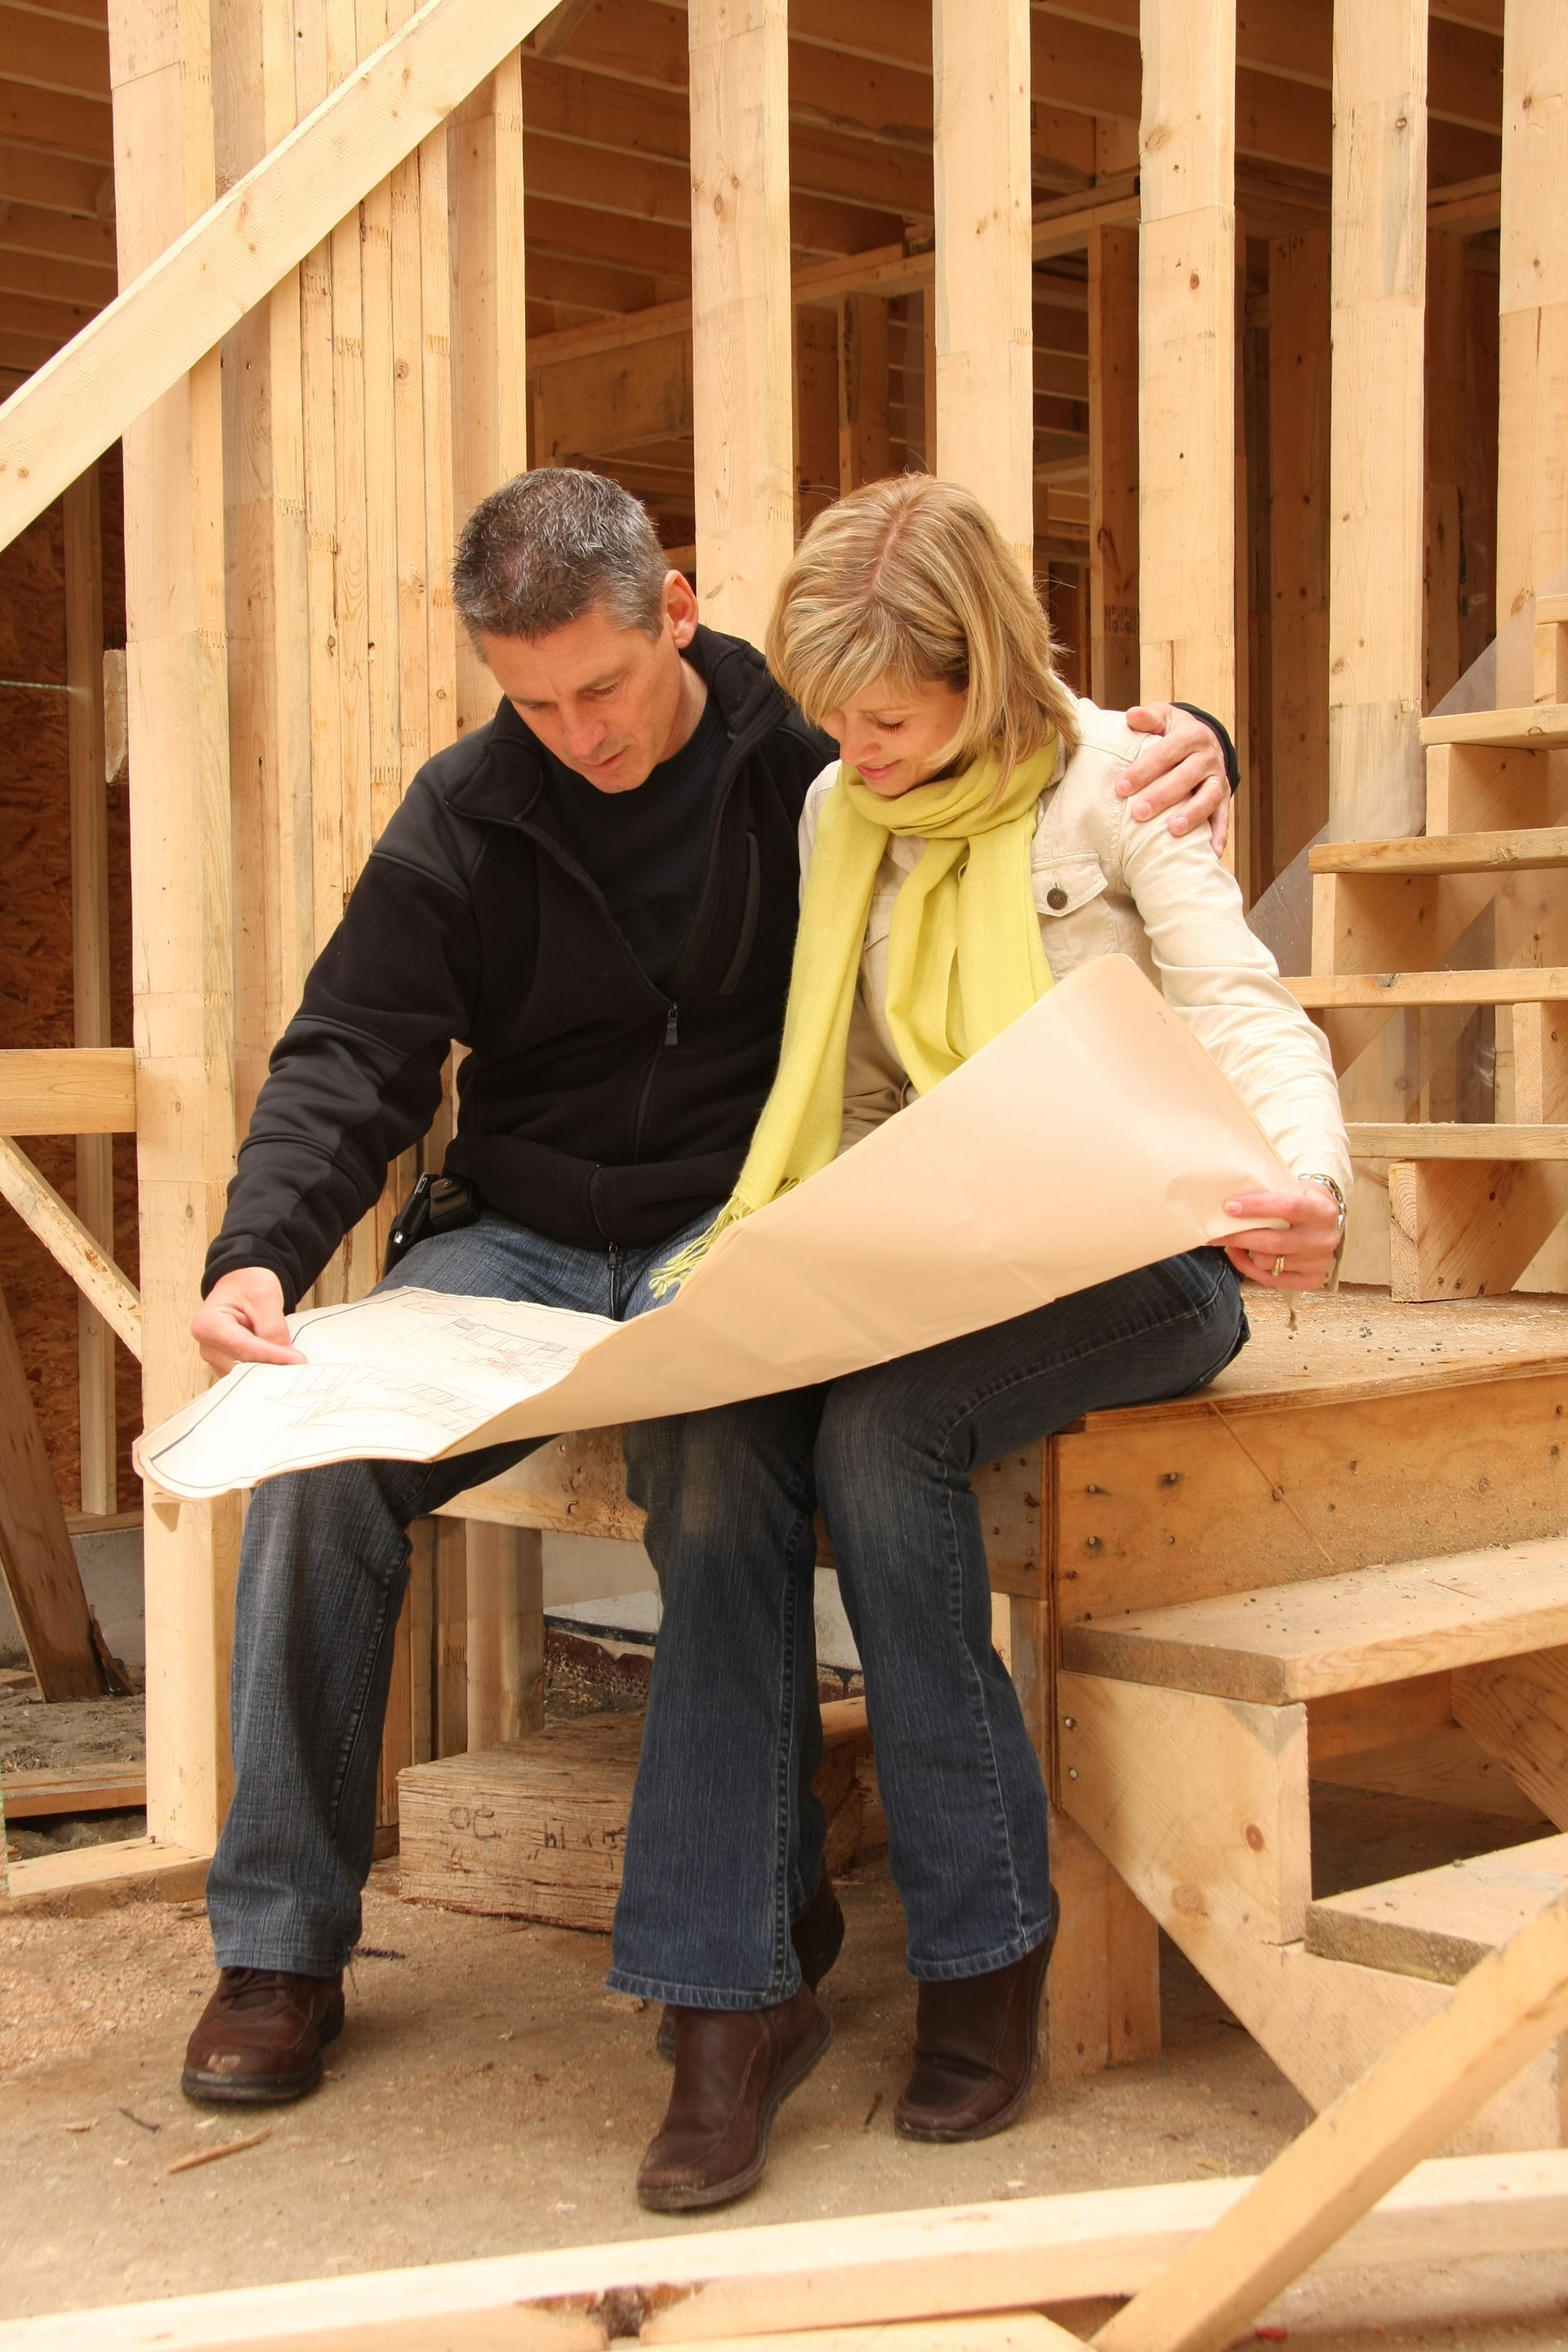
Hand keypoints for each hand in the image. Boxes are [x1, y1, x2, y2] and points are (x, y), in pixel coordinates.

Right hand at [192, 1268, 303, 1373]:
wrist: (241, 1285)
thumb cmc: (248, 1285)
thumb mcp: (265, 1296)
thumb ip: (273, 1328)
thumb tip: (286, 1359)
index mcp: (208, 1325)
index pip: (242, 1347)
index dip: (272, 1356)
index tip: (297, 1361)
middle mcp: (207, 1346)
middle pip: (242, 1365)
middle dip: (271, 1366)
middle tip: (299, 1365)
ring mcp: (215, 1358)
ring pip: (245, 1374)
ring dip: (268, 1369)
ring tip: (290, 1361)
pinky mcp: (226, 1364)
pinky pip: (246, 1374)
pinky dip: (264, 1369)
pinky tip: (279, 1362)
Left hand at [1120, 704, 1230, 854]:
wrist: (1203, 738)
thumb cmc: (1172, 731)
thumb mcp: (1163, 717)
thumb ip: (1148, 718)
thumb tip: (1131, 715)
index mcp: (1191, 735)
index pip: (1166, 752)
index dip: (1144, 769)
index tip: (1121, 788)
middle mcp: (1208, 757)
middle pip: (1187, 777)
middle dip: (1163, 795)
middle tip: (1138, 813)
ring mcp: (1219, 778)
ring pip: (1209, 797)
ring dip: (1193, 815)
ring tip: (1173, 830)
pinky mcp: (1224, 798)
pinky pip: (1224, 817)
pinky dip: (1219, 835)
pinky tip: (1211, 853)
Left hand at [1222, 1185, 1342, 1293]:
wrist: (1326, 1223)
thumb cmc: (1304, 1202)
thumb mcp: (1296, 1189)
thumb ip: (1272, 1193)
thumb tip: (1232, 1202)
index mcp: (1323, 1211)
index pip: (1288, 1207)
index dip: (1256, 1207)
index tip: (1230, 1207)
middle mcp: (1323, 1239)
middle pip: (1273, 1242)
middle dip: (1240, 1236)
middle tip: (1216, 1231)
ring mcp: (1319, 1263)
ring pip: (1268, 1262)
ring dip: (1244, 1252)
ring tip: (1231, 1240)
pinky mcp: (1311, 1280)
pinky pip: (1270, 1279)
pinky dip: (1249, 1267)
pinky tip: (1240, 1254)